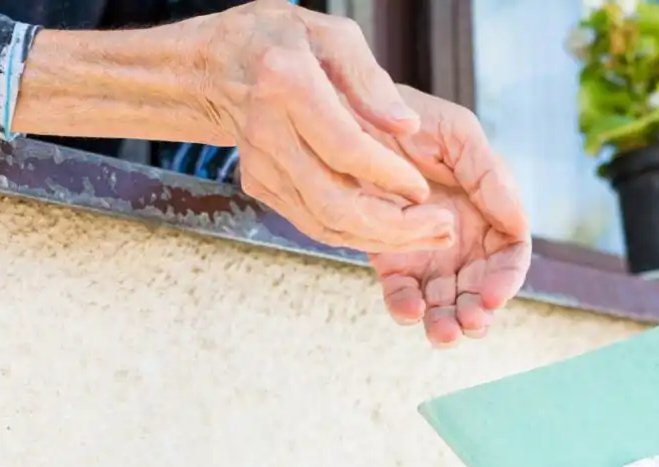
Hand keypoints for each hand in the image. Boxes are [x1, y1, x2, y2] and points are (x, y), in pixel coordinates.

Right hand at [198, 0, 455, 251]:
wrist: (219, 64)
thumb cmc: (282, 41)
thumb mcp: (334, 36)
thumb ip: (372, 81)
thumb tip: (407, 125)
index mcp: (287, 84)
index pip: (345, 149)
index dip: (389, 176)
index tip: (423, 189)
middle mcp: (268, 131)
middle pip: (334, 201)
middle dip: (393, 225)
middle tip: (439, 227)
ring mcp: (260, 165)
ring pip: (325, 224)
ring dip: (381, 238)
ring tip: (427, 235)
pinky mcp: (260, 185)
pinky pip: (313, 223)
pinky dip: (356, 234)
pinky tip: (392, 230)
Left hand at [365, 87, 531, 345]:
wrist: (352, 120)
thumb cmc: (414, 120)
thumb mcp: (459, 135)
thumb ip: (490, 177)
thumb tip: (519, 224)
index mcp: (489, 213)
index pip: (509, 257)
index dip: (507, 281)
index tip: (494, 295)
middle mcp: (462, 241)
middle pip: (480, 289)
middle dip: (477, 312)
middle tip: (469, 323)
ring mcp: (427, 254)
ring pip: (444, 301)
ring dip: (447, 322)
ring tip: (442, 333)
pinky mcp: (391, 262)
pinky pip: (403, 294)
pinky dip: (407, 309)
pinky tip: (409, 313)